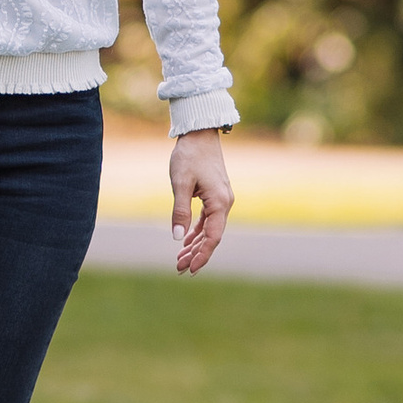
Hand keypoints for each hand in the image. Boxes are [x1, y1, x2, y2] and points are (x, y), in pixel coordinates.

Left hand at [170, 129, 233, 273]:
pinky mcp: (215, 195)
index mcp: (220, 202)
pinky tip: (187, 241)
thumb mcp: (180, 184)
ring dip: (195, 244)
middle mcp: (225, 203)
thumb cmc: (189, 156)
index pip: (213, 237)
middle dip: (196, 254)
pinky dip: (197, 231)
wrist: (200, 134)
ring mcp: (221, 199)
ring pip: (209, 229)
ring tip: (180, 259)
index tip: (189, 269)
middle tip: (179, 269)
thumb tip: (178, 238)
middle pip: (212, 236)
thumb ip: (180, 211)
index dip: (201, 255)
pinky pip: (208, 219)